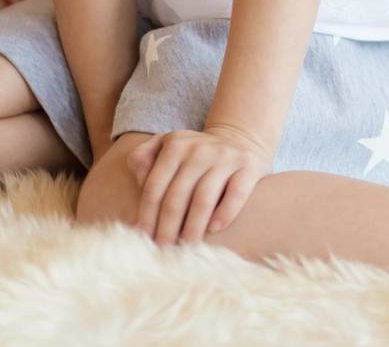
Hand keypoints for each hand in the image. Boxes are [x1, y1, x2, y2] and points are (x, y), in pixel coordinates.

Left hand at [127, 124, 272, 245]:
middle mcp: (200, 149)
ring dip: (192, 228)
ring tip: (185, 248)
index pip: (155, 185)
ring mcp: (225, 157)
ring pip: (204, 198)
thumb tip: (139, 179)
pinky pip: (236, 193)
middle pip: (177, 196)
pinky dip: (225, 213)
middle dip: (167, 228)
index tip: (143, 239)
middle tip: (162, 250)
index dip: (147, 215)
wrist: (239, 138)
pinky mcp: (249, 166)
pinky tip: (214, 230)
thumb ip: (143, 157)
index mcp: (175, 144)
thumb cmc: (194, 153)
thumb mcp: (166, 145)